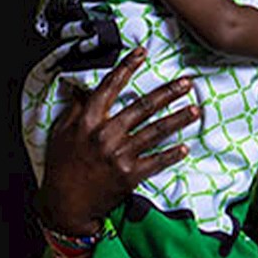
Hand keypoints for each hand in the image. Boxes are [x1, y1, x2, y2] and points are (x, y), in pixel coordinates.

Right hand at [36, 48, 197, 234]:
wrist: (64, 203)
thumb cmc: (62, 167)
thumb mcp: (61, 133)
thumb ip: (75, 110)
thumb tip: (82, 88)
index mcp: (87, 121)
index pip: (109, 87)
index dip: (126, 68)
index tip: (142, 53)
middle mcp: (105, 135)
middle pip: (142, 107)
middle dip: (167, 93)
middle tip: (187, 82)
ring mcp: (119, 155)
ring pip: (155, 131)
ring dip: (178, 119)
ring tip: (196, 109)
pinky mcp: (129, 174)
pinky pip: (156, 161)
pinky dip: (172, 155)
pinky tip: (186, 147)